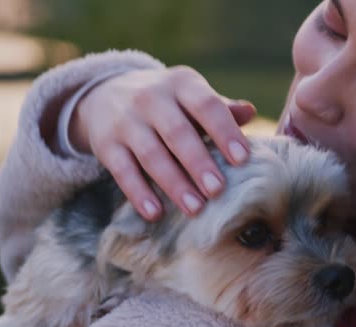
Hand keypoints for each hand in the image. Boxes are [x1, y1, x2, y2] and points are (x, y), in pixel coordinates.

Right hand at [69, 66, 255, 220]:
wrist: (105, 94)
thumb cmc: (166, 102)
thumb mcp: (190, 96)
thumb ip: (219, 108)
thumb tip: (250, 112)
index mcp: (181, 83)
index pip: (206, 105)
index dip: (225, 132)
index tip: (243, 159)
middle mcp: (151, 97)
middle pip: (177, 133)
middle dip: (198, 163)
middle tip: (218, 190)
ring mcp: (125, 121)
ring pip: (151, 155)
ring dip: (174, 184)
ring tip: (195, 208)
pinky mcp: (106, 145)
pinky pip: (123, 172)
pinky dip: (139, 193)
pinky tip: (155, 213)